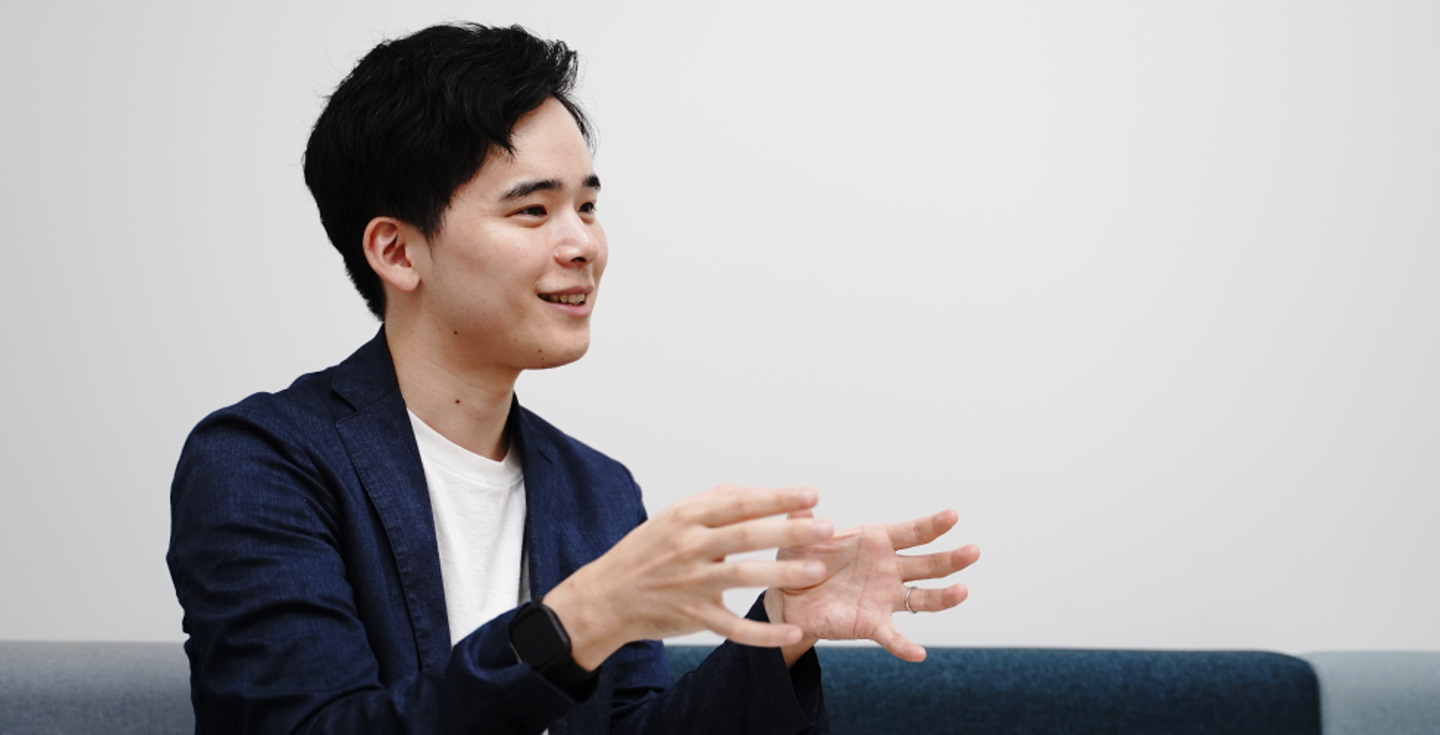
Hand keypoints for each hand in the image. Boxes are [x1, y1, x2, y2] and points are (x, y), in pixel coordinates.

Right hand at [544, 485, 835, 669]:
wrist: (606, 597)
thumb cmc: (645, 552)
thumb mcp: (672, 517)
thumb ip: (713, 502)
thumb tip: (755, 491)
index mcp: (688, 517)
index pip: (740, 502)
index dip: (777, 497)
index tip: (811, 494)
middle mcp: (690, 546)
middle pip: (747, 535)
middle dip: (789, 530)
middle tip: (827, 528)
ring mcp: (691, 583)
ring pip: (744, 577)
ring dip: (783, 573)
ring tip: (817, 570)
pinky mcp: (693, 616)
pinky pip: (733, 626)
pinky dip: (764, 633)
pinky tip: (793, 632)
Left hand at [765, 508, 978, 664]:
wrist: (788, 598)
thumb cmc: (801, 561)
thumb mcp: (799, 539)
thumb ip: (803, 524)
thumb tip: (800, 505)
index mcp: (876, 541)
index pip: (911, 532)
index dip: (932, 524)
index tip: (953, 516)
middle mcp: (888, 569)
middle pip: (927, 564)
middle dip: (951, 558)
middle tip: (973, 551)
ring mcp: (884, 597)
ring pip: (921, 598)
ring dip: (944, 597)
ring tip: (962, 592)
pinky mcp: (872, 623)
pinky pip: (893, 636)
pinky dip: (905, 646)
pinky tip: (918, 655)